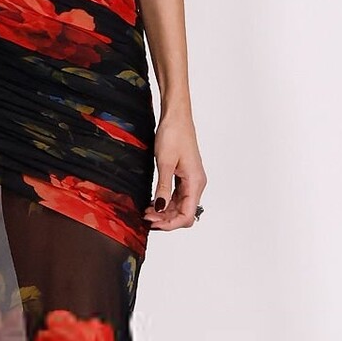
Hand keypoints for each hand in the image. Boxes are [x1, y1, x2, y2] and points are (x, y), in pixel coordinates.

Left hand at [145, 110, 205, 228]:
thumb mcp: (164, 163)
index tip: (152, 223)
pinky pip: (177, 196)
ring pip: (180, 206)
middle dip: (165, 219)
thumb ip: (163, 188)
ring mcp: (191, 181)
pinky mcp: (184, 176)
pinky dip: (165, 202)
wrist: (176, 117)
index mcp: (196, 182)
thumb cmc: (173, 134)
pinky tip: (152, 202)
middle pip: (184, 213)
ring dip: (164, 212)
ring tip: (146, 211)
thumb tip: (160, 208)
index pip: (187, 215)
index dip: (170, 224)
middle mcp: (196, 184)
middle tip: (145, 217)